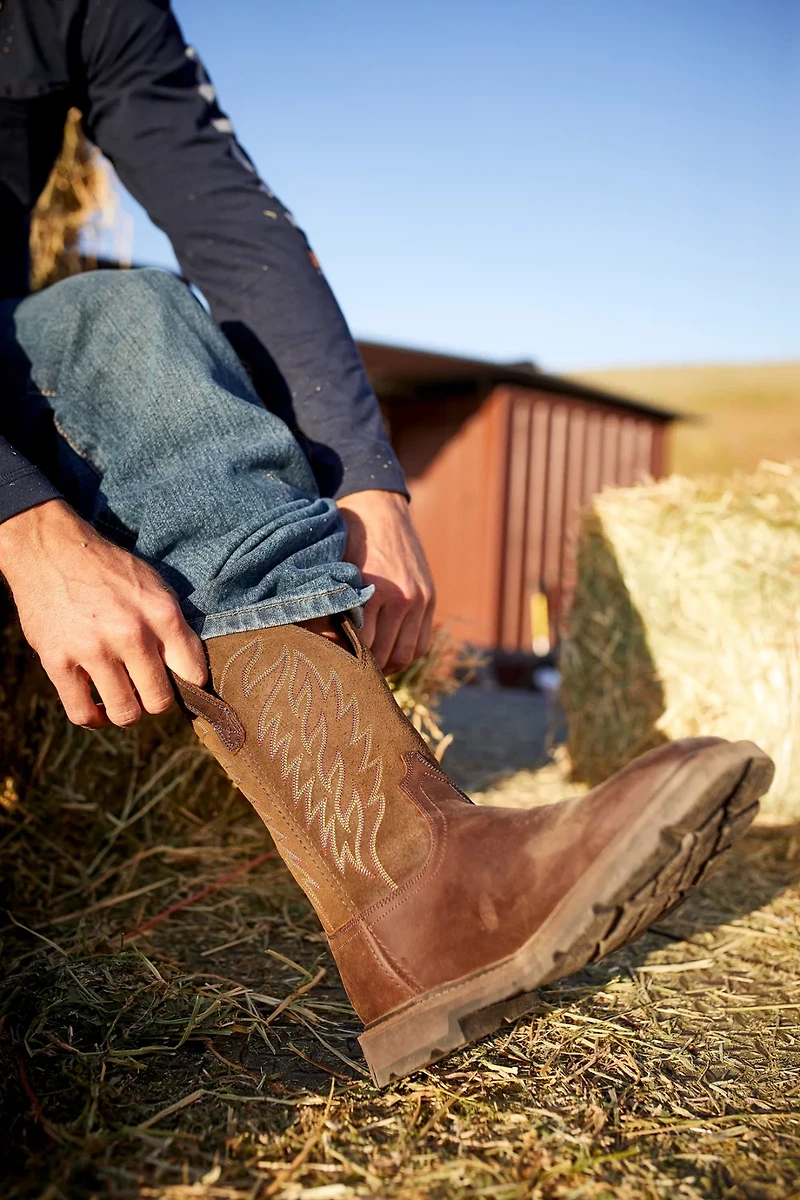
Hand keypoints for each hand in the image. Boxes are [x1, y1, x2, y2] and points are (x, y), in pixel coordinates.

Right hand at [0, 499, 206, 727]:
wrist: (53, 550)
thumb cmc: (109, 570)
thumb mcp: (154, 587)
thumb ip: (174, 627)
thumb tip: (191, 672)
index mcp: (161, 614)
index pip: (193, 672)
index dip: (189, 684)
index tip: (180, 683)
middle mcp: (130, 634)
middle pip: (159, 700)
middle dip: (156, 701)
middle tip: (146, 690)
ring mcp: (92, 649)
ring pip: (124, 712)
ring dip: (126, 711)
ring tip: (122, 698)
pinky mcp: (57, 660)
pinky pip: (82, 712)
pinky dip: (93, 718)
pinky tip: (97, 707)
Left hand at [336, 490, 434, 673]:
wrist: (380, 508)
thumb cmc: (347, 538)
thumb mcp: (334, 568)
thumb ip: (329, 604)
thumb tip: (313, 642)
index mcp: (373, 591)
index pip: (359, 646)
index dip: (343, 659)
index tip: (330, 665)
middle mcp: (401, 598)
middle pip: (383, 655)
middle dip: (364, 669)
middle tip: (346, 673)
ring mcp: (420, 599)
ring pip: (405, 654)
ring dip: (387, 667)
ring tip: (368, 670)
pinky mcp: (430, 598)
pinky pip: (422, 643)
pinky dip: (406, 654)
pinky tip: (388, 655)